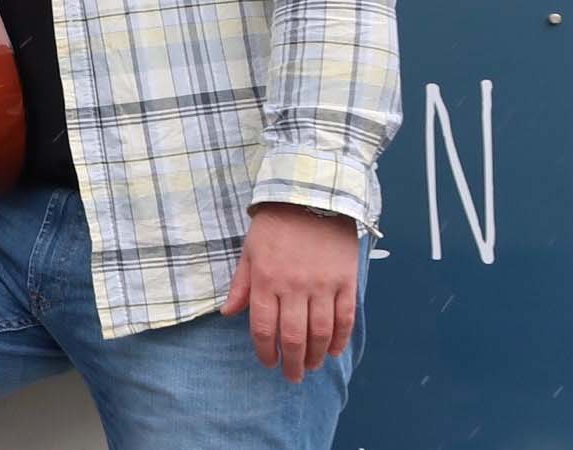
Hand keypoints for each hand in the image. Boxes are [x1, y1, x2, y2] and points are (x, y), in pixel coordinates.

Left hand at [221, 202, 360, 381]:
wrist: (311, 196)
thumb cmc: (275, 225)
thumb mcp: (250, 251)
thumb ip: (241, 285)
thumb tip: (227, 313)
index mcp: (266, 280)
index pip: (263, 326)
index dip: (265, 350)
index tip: (268, 362)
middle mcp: (294, 286)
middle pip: (294, 336)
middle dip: (292, 362)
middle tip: (291, 376)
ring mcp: (322, 285)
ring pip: (321, 332)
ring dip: (315, 355)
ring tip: (310, 367)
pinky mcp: (345, 281)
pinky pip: (345, 318)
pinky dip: (340, 339)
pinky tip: (332, 351)